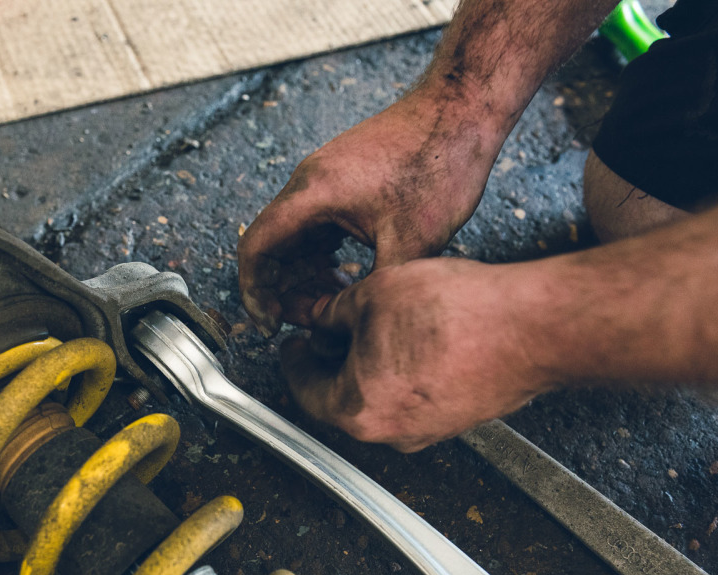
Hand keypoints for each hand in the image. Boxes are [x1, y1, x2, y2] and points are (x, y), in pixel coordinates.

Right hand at [237, 83, 505, 335]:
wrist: (462, 108)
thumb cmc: (440, 164)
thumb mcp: (412, 242)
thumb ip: (375, 288)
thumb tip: (353, 323)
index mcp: (312, 194)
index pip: (255, 249)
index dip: (254, 293)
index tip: (270, 323)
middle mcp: (309, 183)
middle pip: (271, 244)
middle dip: (282, 288)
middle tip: (309, 319)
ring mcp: (325, 179)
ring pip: (295, 236)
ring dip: (304, 273)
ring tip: (331, 301)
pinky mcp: (344, 178)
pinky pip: (316, 224)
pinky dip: (321, 254)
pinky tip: (346, 275)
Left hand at [280, 258, 550, 451]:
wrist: (532, 328)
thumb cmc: (454, 313)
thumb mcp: (372, 295)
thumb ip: (333, 314)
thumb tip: (322, 319)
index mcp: (356, 409)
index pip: (305, 390)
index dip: (293, 361)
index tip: (291, 347)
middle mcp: (390, 432)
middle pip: (342, 399)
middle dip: (333, 361)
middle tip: (330, 330)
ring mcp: (429, 431)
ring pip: (381, 398)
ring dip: (370, 365)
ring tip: (377, 324)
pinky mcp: (459, 419)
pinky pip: (416, 397)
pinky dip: (404, 371)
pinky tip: (415, 336)